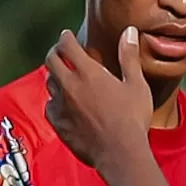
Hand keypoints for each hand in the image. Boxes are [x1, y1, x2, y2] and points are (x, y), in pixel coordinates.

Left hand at [43, 27, 152, 169]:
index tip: (67, 35)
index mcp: (88, 73)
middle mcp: (69, 86)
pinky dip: (55, 100)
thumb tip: (130, 32)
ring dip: (56, 76)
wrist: (120, 154)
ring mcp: (60, 105)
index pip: (67, 45)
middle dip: (55, 52)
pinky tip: (65, 103)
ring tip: (65, 77)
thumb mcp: (136, 85)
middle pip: (50, 60)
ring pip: (49, 82)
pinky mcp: (57, 123)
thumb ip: (129, 57)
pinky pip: (50, 105)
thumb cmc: (132, 119)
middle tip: (62, 52)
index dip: (66, 37)